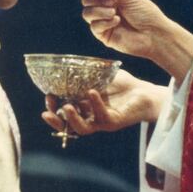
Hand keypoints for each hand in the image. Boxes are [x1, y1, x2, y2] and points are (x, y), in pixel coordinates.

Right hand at [42, 69, 165, 134]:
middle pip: (68, 126)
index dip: (53, 107)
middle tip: (48, 112)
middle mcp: (90, 117)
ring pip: (83, 128)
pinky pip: (102, 116)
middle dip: (56, 120)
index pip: (63, 112)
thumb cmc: (122, 84)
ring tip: (67, 108)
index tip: (48, 96)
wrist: (144, 92)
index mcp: (83, 108)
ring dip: (73, 119)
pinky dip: (95, 104)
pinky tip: (91, 93)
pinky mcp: (114, 121)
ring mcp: (101, 122)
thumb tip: (67, 63)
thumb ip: (85, 72)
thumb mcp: (99, 76)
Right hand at [80, 0, 192, 80]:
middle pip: (86, 0)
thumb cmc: (145, 14)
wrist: (154, 34)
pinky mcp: (104, 35)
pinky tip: (117, 21)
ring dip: (100, 11)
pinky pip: (94, 27)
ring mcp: (104, 22)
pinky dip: (104, 22)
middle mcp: (105, 8)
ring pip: (87, 13)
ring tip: (115, 12)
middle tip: (112, 2)